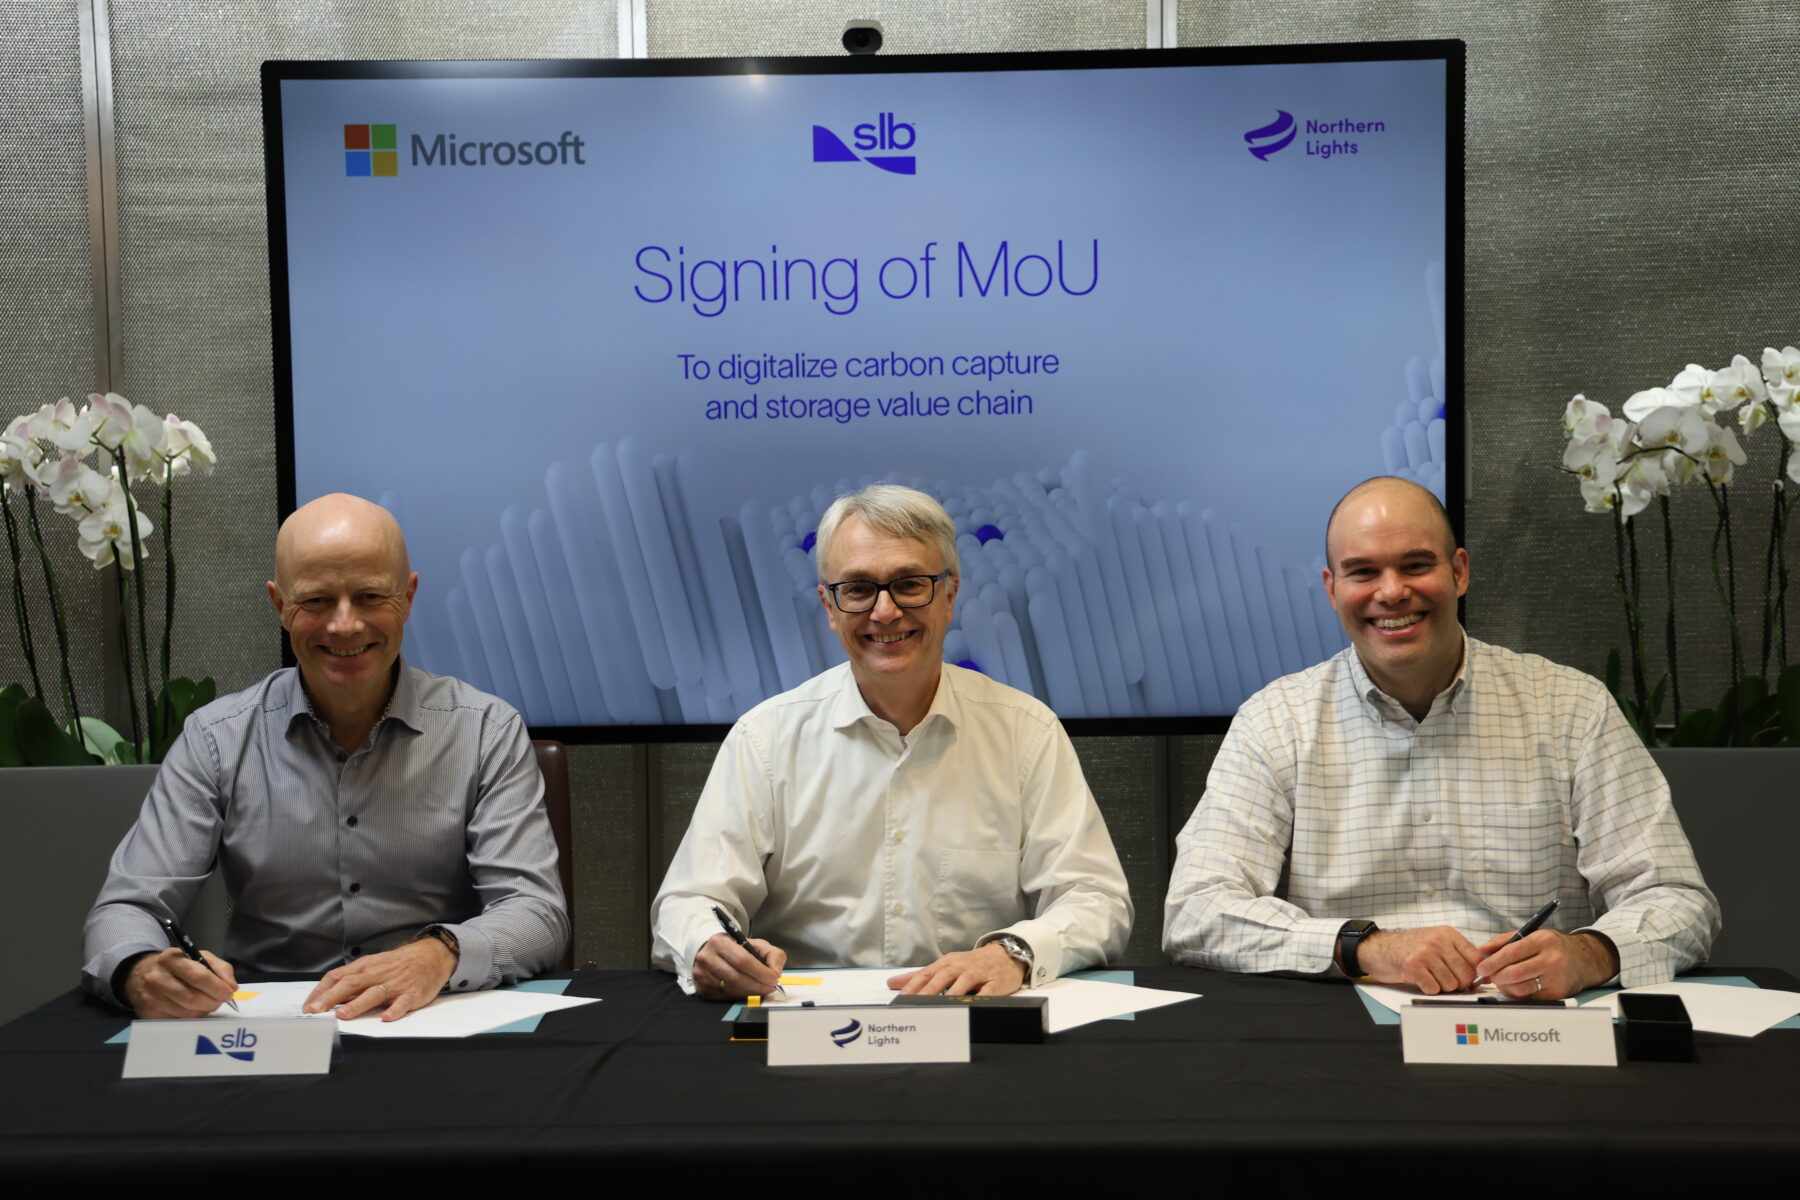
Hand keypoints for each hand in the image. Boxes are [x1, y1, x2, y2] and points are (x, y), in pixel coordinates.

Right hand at [122, 947, 238, 1018]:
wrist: (142, 973)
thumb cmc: (178, 965)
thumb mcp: (199, 957)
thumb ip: (220, 969)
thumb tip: (231, 987)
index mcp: (172, 959)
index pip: (199, 977)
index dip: (218, 988)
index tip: (229, 993)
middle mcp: (157, 978)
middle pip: (193, 998)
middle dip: (213, 1002)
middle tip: (220, 1001)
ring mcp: (150, 997)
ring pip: (186, 1013)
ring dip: (203, 1011)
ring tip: (206, 1003)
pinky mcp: (148, 1013)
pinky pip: (177, 1021)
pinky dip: (190, 1017)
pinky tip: (191, 1008)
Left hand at [304, 937, 455, 1020]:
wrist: (432, 956)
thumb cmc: (398, 964)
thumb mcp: (374, 965)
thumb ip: (353, 980)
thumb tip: (328, 998)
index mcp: (365, 967)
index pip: (337, 977)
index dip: (320, 992)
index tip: (308, 1007)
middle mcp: (378, 974)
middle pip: (351, 984)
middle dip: (331, 998)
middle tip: (315, 1012)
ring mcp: (395, 984)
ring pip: (373, 993)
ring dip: (357, 1004)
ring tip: (343, 1015)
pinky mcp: (412, 994)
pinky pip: (402, 1002)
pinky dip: (394, 1010)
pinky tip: (386, 1018)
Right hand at [692, 933, 786, 1001]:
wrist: (711, 952)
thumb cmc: (736, 948)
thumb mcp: (756, 944)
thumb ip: (772, 955)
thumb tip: (775, 972)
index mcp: (720, 942)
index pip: (742, 960)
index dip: (760, 972)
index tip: (773, 979)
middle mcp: (707, 958)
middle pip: (737, 978)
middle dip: (758, 986)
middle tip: (770, 988)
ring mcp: (702, 975)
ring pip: (732, 990)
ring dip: (750, 993)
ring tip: (761, 989)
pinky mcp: (702, 989)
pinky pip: (726, 998)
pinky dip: (740, 997)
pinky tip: (747, 991)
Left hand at [888, 942, 1025, 996]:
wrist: (1006, 954)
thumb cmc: (972, 963)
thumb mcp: (946, 966)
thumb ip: (920, 976)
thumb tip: (893, 983)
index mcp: (947, 963)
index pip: (926, 974)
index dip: (912, 986)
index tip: (900, 999)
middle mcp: (961, 966)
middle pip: (942, 977)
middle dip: (927, 991)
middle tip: (915, 1004)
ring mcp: (978, 973)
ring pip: (962, 983)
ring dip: (950, 994)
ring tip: (938, 1007)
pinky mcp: (995, 982)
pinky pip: (987, 991)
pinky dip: (978, 998)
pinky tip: (970, 1006)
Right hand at [1356, 926, 1483, 993]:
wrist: (1379, 947)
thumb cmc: (1409, 947)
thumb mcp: (1435, 940)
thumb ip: (1457, 952)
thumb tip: (1481, 972)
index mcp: (1448, 934)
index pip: (1476, 958)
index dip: (1475, 974)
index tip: (1469, 980)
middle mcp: (1438, 941)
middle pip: (1466, 974)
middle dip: (1459, 984)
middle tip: (1447, 982)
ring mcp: (1425, 953)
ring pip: (1451, 984)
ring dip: (1443, 987)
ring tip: (1431, 978)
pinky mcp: (1413, 966)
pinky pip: (1434, 988)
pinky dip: (1429, 989)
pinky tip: (1421, 981)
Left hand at [1474, 929, 1618, 1000]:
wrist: (1585, 959)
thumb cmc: (1552, 946)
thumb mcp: (1531, 935)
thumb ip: (1504, 940)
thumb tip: (1482, 951)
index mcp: (1542, 941)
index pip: (1512, 952)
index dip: (1493, 962)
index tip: (1481, 967)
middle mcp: (1551, 959)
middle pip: (1515, 973)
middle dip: (1496, 976)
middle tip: (1489, 975)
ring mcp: (1556, 978)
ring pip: (1520, 988)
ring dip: (1504, 987)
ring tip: (1502, 980)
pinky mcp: (1557, 993)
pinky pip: (1528, 997)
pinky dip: (1517, 993)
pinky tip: (1516, 986)